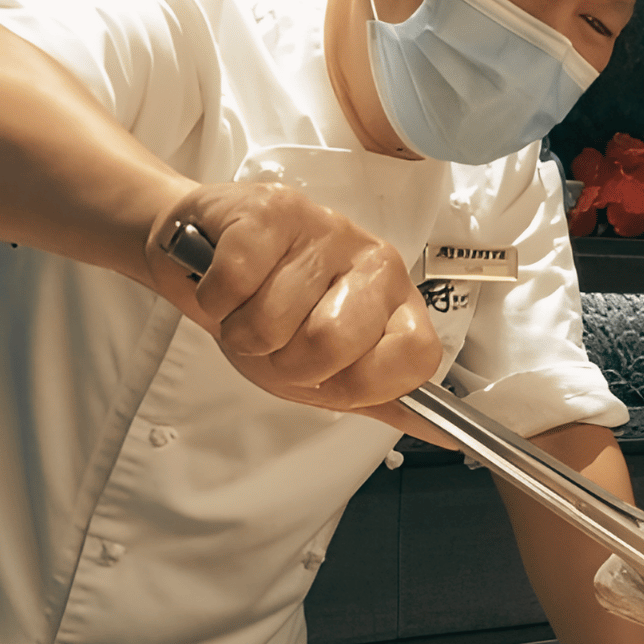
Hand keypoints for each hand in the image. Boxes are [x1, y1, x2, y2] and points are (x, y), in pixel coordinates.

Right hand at [143, 182, 439, 410]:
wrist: (201, 255)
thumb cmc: (270, 312)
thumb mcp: (330, 369)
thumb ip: (382, 399)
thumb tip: (442, 435)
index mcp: (399, 303)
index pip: (415, 357)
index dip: (359, 384)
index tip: (331, 377)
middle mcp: (375, 262)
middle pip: (333, 342)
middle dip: (286, 362)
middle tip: (278, 342)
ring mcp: (327, 230)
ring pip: (272, 320)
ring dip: (243, 332)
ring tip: (248, 308)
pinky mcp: (272, 209)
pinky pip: (235, 282)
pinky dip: (215, 300)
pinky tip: (227, 285)